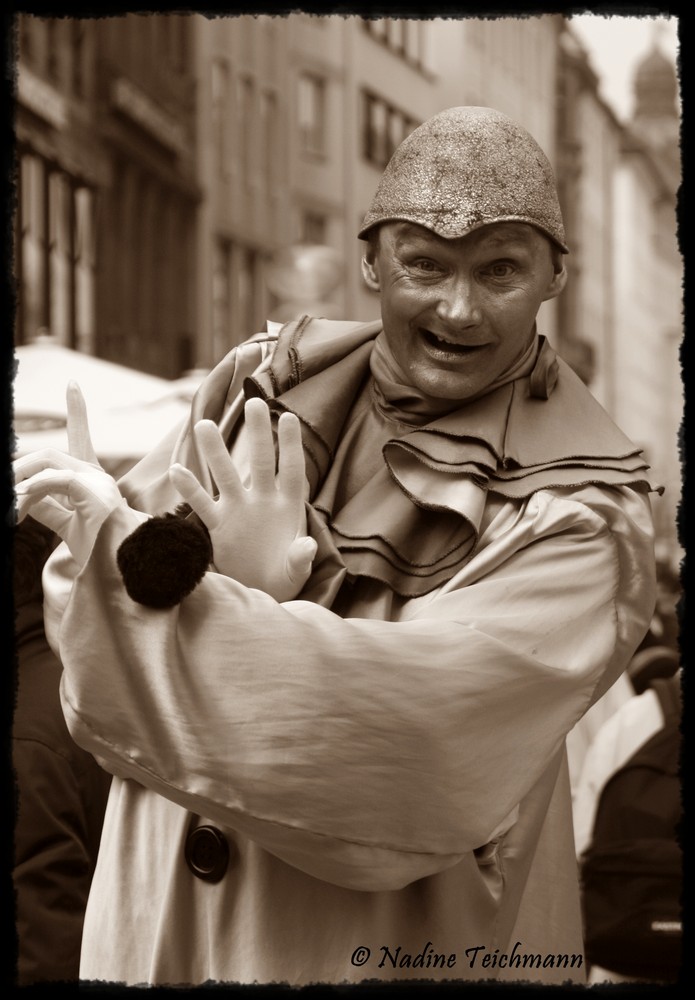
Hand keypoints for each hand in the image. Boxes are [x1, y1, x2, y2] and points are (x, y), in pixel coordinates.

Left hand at [14, 382, 124, 565]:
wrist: (127, 574)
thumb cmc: (104, 554)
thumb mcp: (70, 527)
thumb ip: (51, 510)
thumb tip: (25, 499)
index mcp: (93, 483)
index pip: (81, 440)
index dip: (77, 413)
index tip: (72, 385)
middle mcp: (98, 477)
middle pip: (49, 455)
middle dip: (18, 468)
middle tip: (3, 498)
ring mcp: (99, 484)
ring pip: (48, 463)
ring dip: (19, 482)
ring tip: (7, 509)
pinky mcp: (96, 494)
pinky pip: (55, 482)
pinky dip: (31, 492)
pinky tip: (18, 508)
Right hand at [169, 398, 316, 601]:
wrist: (261, 590)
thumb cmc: (285, 576)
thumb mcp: (296, 571)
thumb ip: (300, 557)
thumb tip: (307, 546)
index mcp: (288, 506)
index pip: (291, 470)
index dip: (290, 445)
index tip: (288, 417)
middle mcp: (262, 500)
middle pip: (260, 462)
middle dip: (257, 434)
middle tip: (253, 402)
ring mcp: (238, 510)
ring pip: (226, 476)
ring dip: (216, 453)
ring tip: (203, 425)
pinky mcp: (219, 526)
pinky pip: (202, 504)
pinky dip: (190, 489)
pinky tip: (177, 469)